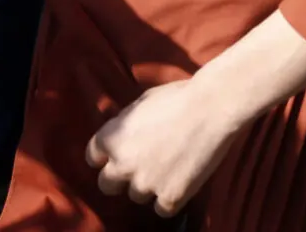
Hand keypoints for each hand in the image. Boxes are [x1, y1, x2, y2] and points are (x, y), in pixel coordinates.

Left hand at [86, 78, 242, 216]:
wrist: (212, 108)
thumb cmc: (178, 97)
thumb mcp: (141, 103)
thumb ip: (124, 124)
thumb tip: (120, 134)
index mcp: (111, 138)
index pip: (93, 156)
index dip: (106, 155)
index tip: (119, 153)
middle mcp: (122, 165)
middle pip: (106, 184)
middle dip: (119, 177)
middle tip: (139, 168)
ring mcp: (146, 184)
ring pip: (136, 196)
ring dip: (148, 186)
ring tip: (169, 168)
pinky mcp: (170, 198)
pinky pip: (162, 209)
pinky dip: (170, 199)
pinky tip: (181, 182)